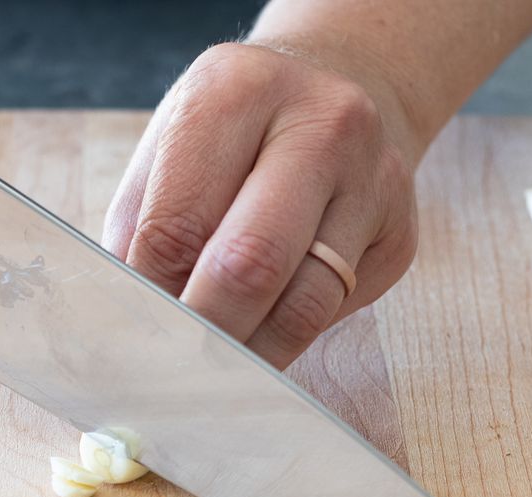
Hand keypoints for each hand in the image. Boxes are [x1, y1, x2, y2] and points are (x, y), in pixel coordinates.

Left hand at [102, 42, 417, 368]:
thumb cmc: (233, 134)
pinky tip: (262, 333)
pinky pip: (336, 312)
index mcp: (238, 91)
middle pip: (253, 263)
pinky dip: (288, 337)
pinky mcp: (400, 235)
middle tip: (174, 370)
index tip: (136, 337)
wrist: (340, 91)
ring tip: (213, 370)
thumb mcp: (170, 147)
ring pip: (305, 305)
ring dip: (250, 353)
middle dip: (205, 332)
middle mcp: (322, 124)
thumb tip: (132, 325)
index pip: (179, 224)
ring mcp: (375, 179)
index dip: (152, 296)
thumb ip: (143, 229)